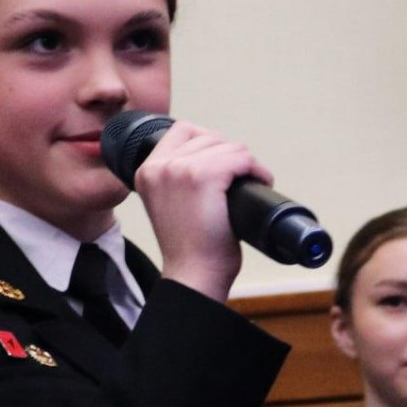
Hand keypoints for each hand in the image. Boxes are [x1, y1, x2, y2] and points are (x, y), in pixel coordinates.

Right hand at [131, 121, 273, 302]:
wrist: (193, 274)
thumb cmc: (189, 247)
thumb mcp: (168, 203)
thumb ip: (176, 178)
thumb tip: (211, 155)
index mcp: (146, 171)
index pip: (182, 131)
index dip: (209, 143)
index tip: (223, 164)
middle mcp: (159, 166)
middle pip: (208, 137)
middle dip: (230, 155)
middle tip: (239, 179)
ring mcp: (180, 169)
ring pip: (228, 146)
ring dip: (246, 162)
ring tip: (250, 182)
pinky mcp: (203, 176)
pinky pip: (241, 157)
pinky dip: (257, 169)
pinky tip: (261, 182)